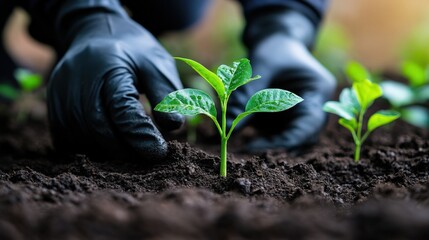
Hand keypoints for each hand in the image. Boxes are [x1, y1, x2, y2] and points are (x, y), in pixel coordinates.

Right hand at [48, 10, 183, 160]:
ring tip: (132, 154)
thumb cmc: (132, 51)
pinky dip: (89, 149)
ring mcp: (60, 94)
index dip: (140, 134)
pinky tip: (110, 147)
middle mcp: (78, 80)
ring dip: (107, 152)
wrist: (95, 31)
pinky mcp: (53, 106)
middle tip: (147, 157)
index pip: (121, 107)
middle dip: (124, 149)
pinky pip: (67, 139)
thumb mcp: (156, 63)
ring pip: (79, 137)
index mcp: (109, 66)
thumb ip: (166, 94)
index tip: (159, 152)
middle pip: (97, 126)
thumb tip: (174, 126)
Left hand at [227, 8, 335, 152]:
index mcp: (318, 91)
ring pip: (287, 140)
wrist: (276, 44)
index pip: (307, 126)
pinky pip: (274, 135)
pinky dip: (259, 139)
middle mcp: (313, 108)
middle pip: (301, 139)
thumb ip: (246, 95)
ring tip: (242, 144)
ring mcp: (300, 116)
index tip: (255, 146)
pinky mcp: (286, 121)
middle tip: (246, 149)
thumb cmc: (273, 50)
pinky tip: (241, 134)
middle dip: (274, 147)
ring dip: (265, 145)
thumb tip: (229, 128)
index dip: (283, 141)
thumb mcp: (260, 65)